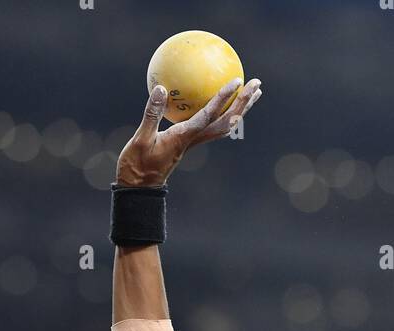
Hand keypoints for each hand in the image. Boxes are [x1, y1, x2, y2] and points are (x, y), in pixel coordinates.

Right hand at [115, 76, 262, 187]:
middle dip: (244, 102)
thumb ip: (151, 114)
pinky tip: (222, 99)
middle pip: (227, 122)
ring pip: (225, 125)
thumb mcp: (140, 138)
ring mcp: (195, 142)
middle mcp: (195, 140)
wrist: (140, 187)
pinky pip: (212, 124)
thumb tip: (160, 88)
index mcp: (185, 137)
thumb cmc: (137, 164)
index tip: (236, 81)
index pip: (209, 116)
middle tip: (256, 83)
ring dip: (240, 109)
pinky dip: (222, 111)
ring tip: (252, 91)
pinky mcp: (190, 142)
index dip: (223, 98)